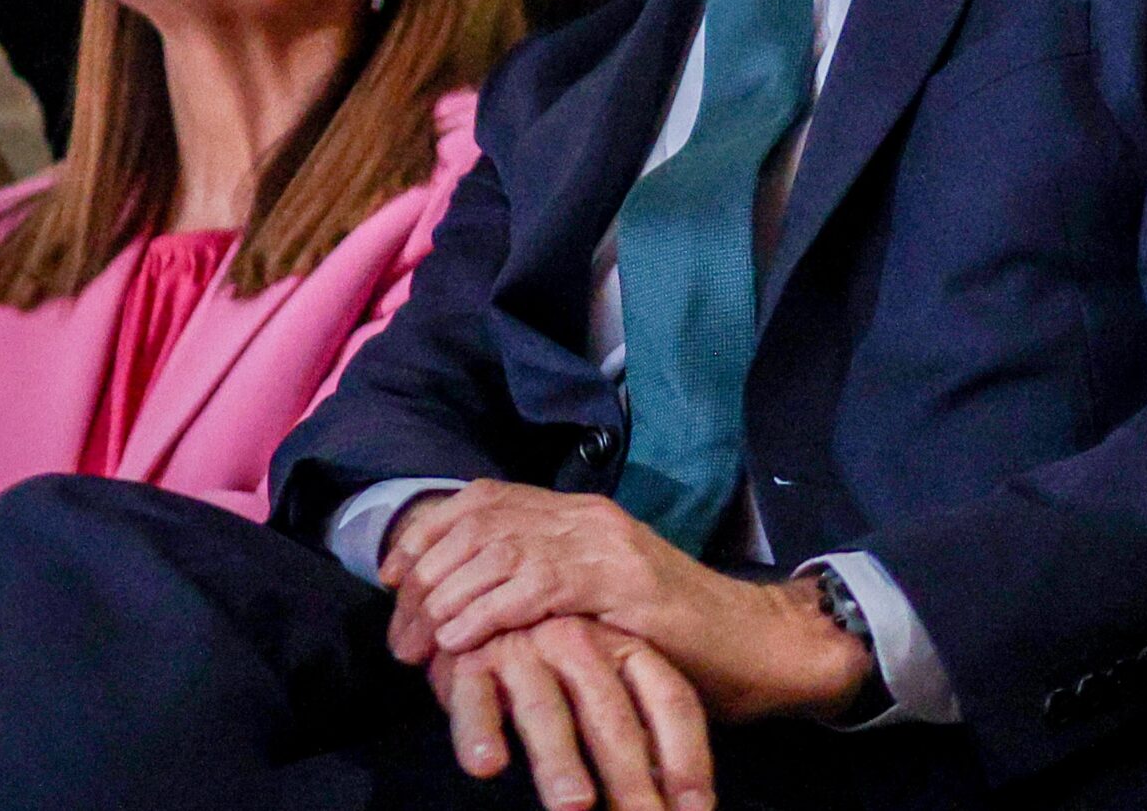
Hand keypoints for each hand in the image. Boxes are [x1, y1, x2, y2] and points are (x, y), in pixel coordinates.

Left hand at [380, 480, 868, 721]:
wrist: (755, 645)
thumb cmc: (671, 636)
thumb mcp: (592, 600)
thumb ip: (540, 585)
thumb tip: (464, 603)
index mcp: (575, 511)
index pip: (480, 500)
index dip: (427, 534)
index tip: (390, 578)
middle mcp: (584, 514)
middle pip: (479, 524)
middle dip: (427, 576)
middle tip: (399, 632)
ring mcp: (605, 542)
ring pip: (500, 550)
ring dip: (449, 596)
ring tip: (421, 638)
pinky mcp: (622, 580)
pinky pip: (538, 584)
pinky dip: (490, 609)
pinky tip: (462, 636)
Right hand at [431, 614, 712, 810]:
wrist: (475, 601)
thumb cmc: (556, 658)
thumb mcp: (606, 679)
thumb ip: (638, 728)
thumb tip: (680, 800)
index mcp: (626, 646)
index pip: (671, 701)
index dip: (688, 758)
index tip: (697, 810)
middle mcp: (580, 644)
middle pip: (612, 716)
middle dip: (630, 777)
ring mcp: (525, 649)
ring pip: (545, 710)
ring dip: (559, 761)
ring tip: (575, 806)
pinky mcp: (469, 659)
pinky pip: (475, 698)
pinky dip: (479, 731)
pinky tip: (486, 766)